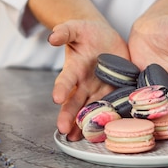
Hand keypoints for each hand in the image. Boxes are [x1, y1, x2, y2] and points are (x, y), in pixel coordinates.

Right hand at [49, 19, 128, 140]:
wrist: (106, 38)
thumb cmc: (88, 33)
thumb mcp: (76, 28)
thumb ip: (64, 31)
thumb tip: (52, 37)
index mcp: (74, 70)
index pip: (65, 81)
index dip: (60, 89)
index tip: (56, 98)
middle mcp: (84, 85)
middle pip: (74, 103)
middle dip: (69, 116)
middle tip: (64, 130)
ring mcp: (99, 91)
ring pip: (90, 110)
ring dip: (84, 124)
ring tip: (80, 139)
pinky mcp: (115, 92)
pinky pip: (112, 107)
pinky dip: (110, 118)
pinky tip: (108, 132)